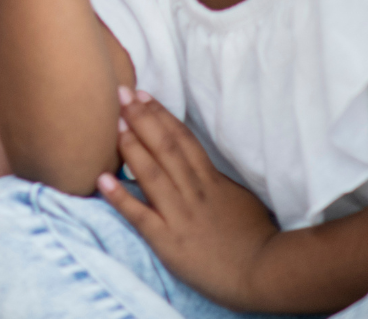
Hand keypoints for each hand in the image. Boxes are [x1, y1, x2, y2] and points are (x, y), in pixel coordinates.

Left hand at [99, 89, 279, 309]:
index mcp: (211, 180)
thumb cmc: (257, 237)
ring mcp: (180, 215)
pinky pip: (140, 215)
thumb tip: (203, 168)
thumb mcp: (241, 199)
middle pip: (165, 147)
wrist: (265, 275)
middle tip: (121, 94)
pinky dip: (120, 197)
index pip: (182, 139)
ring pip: (151, 173)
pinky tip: (102, 180)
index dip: (161, 115)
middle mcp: (193, 192)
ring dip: (131, 147)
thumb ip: (219, 182)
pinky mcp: (168, 241)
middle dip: (141, 118)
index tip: (143, 95)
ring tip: (113, 124)